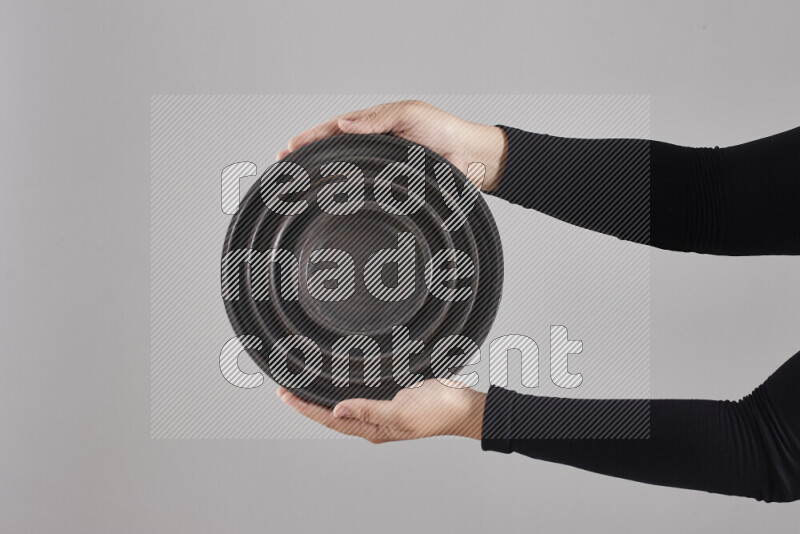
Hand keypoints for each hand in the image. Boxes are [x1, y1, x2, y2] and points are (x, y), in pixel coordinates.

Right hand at [276, 100, 507, 191]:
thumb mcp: (409, 113)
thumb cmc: (445, 131)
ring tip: (298, 185)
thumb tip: (342, 125)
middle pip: (334, 153)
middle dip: (308, 159)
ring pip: (346, 175)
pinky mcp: (394, 190)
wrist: (473, 157)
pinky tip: (332, 204)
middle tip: (283, 166)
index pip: (335, 130)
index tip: (289, 148)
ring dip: (323, 181)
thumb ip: (376, 119)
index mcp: (375, 126)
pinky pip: (366, 194)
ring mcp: (383, 169)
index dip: (311, 138)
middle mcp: (375, 148)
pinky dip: (347, 198)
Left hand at [276, 380, 486, 442]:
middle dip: (306, 402)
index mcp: (373, 429)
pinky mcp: (391, 394)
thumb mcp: (400, 413)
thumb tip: (337, 410)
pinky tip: (336, 377)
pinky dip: (343, 384)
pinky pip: (360, 390)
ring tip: (302, 384)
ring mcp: (381, 408)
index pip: (330, 419)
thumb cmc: (438, 413)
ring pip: (343, 402)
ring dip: (322, 394)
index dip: (305, 408)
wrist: (463, 405)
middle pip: (331, 413)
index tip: (285, 395)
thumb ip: (368, 410)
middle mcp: (373, 421)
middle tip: (283, 388)